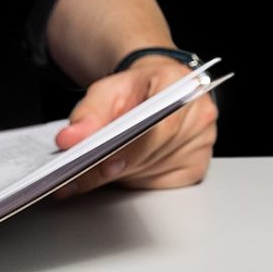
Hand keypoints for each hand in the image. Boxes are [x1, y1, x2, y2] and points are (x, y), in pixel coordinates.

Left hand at [52, 57, 217, 198]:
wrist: (153, 91)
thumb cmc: (135, 90)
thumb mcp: (107, 90)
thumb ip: (88, 113)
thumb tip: (70, 139)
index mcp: (183, 86)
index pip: (159, 126)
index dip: (129, 149)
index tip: (99, 162)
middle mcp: (200, 116)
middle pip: (151, 154)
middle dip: (110, 166)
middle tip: (75, 173)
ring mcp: (201, 144)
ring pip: (148, 173)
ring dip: (119, 174)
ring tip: (100, 162)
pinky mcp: (195, 168)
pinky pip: (156, 185)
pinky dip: (134, 180)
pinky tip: (126, 166)